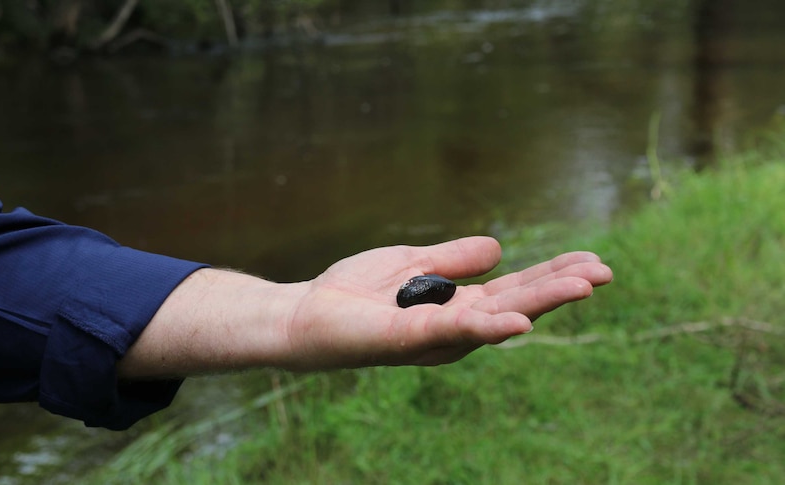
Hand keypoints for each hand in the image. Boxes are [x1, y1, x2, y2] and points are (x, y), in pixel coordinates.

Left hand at [118, 237, 611, 377]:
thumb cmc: (356, 292)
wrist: (305, 314)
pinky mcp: (405, 340)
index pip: (515, 289)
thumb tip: (498, 247)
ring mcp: (433, 338)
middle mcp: (454, 328)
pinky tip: (517, 319)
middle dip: (560, 288)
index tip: (592, 259)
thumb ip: (453, 259)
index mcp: (459, 307)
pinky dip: (485, 327)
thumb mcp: (413, 263)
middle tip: (606, 271)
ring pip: (495, 319)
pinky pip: (450, 332)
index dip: (552, 275)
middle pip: (516, 304)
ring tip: (583, 285)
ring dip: (539, 302)